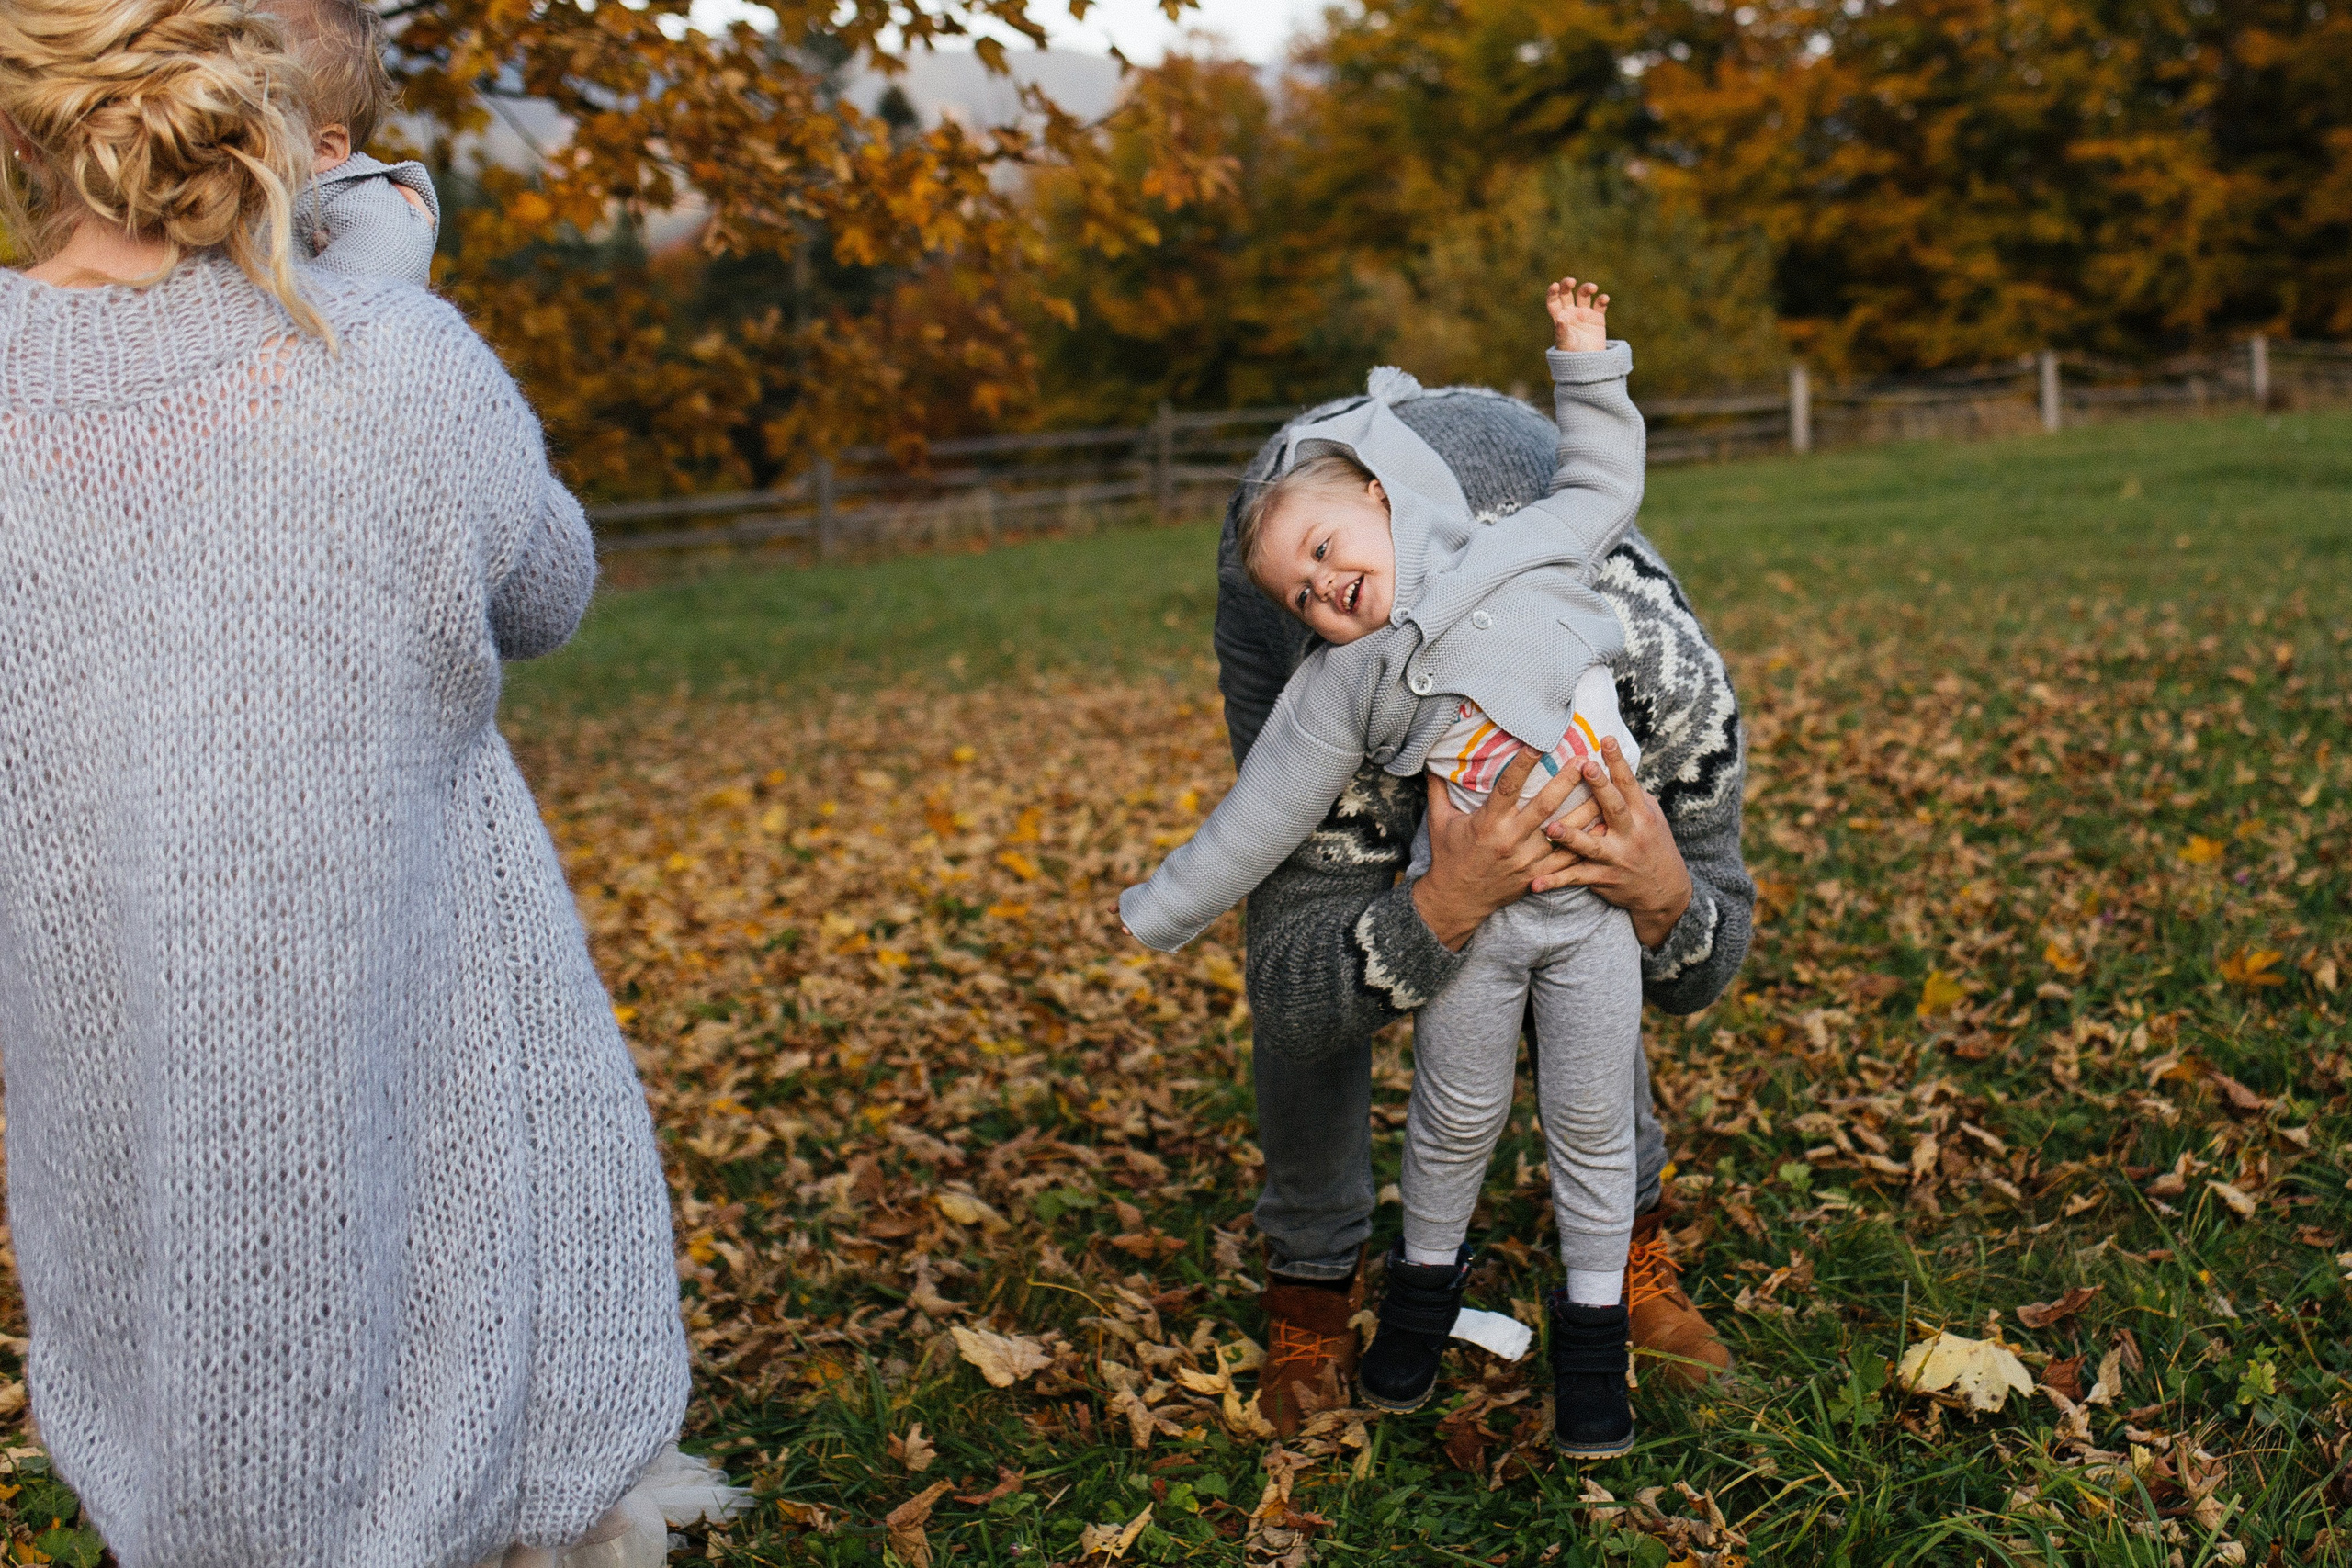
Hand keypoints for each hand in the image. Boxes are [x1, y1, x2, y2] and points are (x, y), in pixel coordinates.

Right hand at [1411, 748, 1587, 950]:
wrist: (1457, 900)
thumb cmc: (1449, 856)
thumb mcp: (1439, 821)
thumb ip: (1438, 789)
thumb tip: (1431, 760)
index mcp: (1487, 824)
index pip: (1508, 788)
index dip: (1523, 764)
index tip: (1538, 743)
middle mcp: (1510, 840)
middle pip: (1544, 806)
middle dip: (1567, 782)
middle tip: (1585, 760)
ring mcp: (1527, 860)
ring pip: (1564, 832)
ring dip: (1586, 809)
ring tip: (1605, 788)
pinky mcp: (1538, 875)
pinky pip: (1568, 858)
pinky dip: (1586, 842)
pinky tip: (1602, 826)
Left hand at [1538, 736, 1692, 947]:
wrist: (1664, 891)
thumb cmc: (1653, 844)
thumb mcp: (1651, 816)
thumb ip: (1631, 794)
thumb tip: (1613, 764)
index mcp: (1641, 814)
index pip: (1628, 783)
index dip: (1618, 761)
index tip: (1606, 739)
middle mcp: (1630, 834)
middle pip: (1614, 807)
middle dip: (1600, 787)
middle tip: (1584, 767)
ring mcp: (1616, 857)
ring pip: (1590, 846)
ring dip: (1571, 838)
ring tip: (1551, 829)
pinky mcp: (1602, 878)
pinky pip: (1574, 878)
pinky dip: (1554, 881)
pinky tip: (1533, 883)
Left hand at [1547, 277, 1609, 353]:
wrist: (1589, 365)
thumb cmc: (1572, 356)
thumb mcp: (1565, 343)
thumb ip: (1562, 331)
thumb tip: (1560, 319)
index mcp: (1559, 317)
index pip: (1553, 301)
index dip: (1552, 292)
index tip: (1555, 286)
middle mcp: (1570, 313)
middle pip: (1567, 292)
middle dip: (1567, 284)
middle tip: (1571, 281)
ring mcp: (1584, 314)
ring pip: (1584, 294)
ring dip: (1587, 288)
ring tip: (1593, 288)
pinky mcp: (1598, 317)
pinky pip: (1600, 304)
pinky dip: (1602, 299)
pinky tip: (1604, 299)